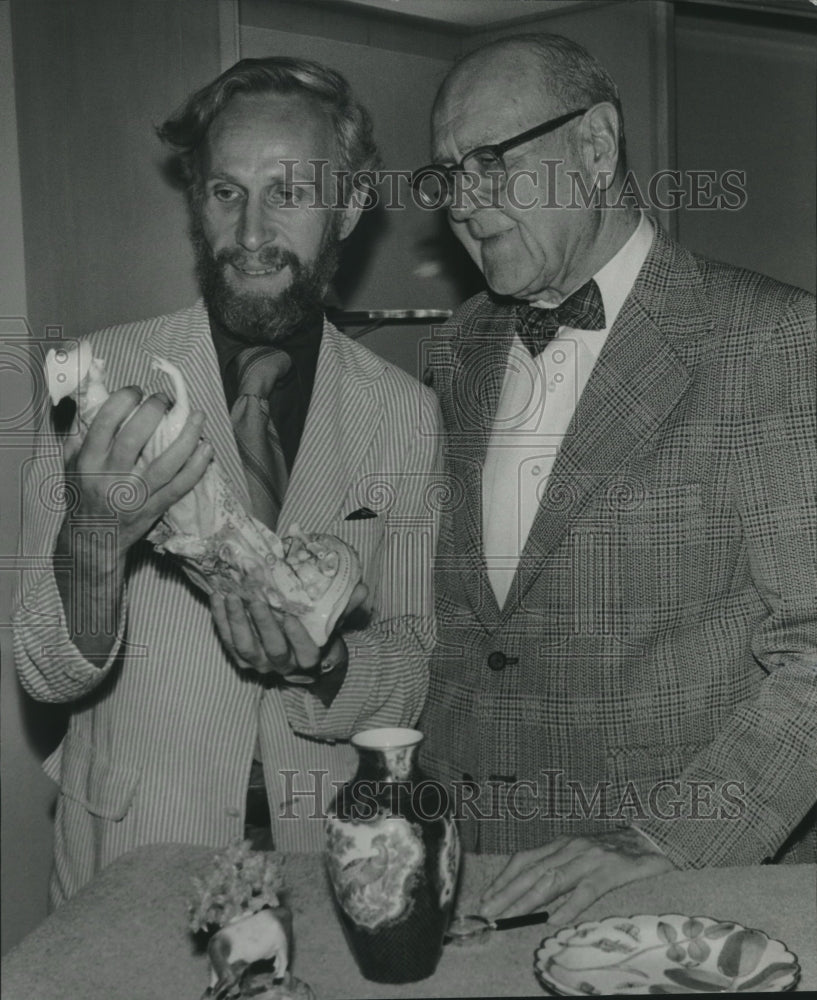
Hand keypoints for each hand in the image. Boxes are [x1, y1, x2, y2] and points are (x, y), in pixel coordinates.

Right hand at [63, 386, 211, 558]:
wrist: (91, 540)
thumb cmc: (83, 495)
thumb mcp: (71, 463)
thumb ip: (79, 432)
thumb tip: (90, 397)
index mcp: (89, 461)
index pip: (106, 422)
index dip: (124, 400)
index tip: (136, 390)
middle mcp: (111, 477)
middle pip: (135, 438)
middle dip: (154, 411)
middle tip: (165, 398)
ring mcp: (135, 495)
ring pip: (165, 463)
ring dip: (186, 437)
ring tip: (198, 416)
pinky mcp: (154, 509)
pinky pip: (180, 486)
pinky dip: (196, 467)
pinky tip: (207, 449)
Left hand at [209, 582, 367, 678]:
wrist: (294, 646)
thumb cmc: (316, 629)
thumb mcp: (333, 618)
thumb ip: (346, 605)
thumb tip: (362, 589)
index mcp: (308, 659)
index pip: (305, 652)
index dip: (297, 637)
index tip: (291, 616)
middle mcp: (281, 666)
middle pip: (271, 649)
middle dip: (262, 622)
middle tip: (255, 595)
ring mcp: (258, 663)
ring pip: (245, 647)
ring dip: (237, 620)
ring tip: (232, 594)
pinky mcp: (239, 656)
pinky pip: (227, 641)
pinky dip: (221, 619)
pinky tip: (218, 596)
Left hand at [479, 828, 675, 927]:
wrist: (652, 839)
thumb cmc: (613, 852)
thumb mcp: (581, 854)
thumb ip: (559, 868)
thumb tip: (532, 896)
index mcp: (562, 843)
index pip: (525, 860)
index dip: (503, 878)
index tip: (486, 897)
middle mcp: (571, 847)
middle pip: (533, 871)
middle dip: (507, 892)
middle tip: (487, 911)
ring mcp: (590, 858)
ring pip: (552, 880)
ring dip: (527, 900)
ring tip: (509, 916)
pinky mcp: (610, 871)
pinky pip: (585, 891)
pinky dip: (569, 906)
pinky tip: (554, 920)